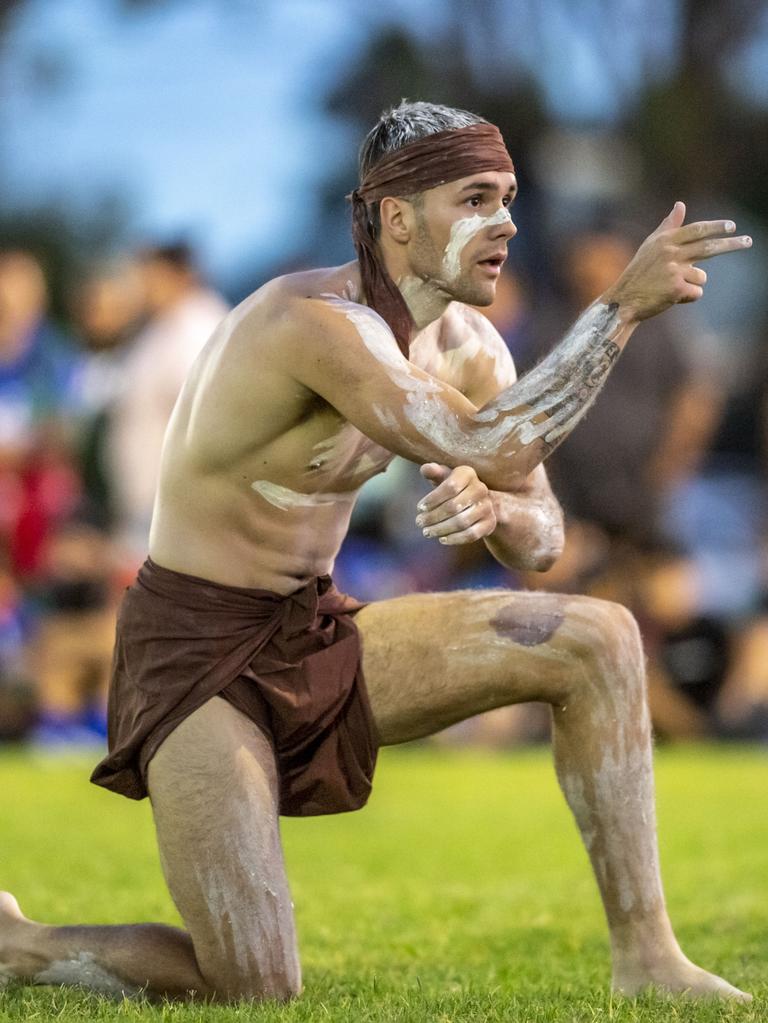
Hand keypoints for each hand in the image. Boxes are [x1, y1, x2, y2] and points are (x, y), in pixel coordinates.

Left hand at [416, 463, 496, 544]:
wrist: (475, 501)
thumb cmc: (452, 486)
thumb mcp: (442, 477)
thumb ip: (433, 472)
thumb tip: (426, 468)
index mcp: (468, 473)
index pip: (450, 486)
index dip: (433, 499)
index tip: (419, 508)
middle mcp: (480, 489)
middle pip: (454, 506)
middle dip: (433, 516)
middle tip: (419, 522)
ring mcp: (487, 507)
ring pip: (462, 522)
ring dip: (441, 529)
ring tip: (427, 532)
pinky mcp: (490, 523)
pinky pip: (471, 534)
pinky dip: (455, 539)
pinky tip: (442, 539)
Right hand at [603, 201, 751, 321]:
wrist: (624, 301)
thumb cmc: (639, 272)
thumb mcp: (651, 246)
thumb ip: (669, 226)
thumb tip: (680, 204)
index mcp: (665, 241)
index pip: (697, 230)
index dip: (717, 228)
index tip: (732, 226)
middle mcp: (670, 253)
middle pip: (708, 247)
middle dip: (731, 244)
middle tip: (749, 241)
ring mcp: (673, 271)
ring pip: (701, 276)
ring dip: (692, 283)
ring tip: (671, 287)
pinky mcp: (676, 289)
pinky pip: (696, 293)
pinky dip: (687, 298)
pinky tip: (670, 297)